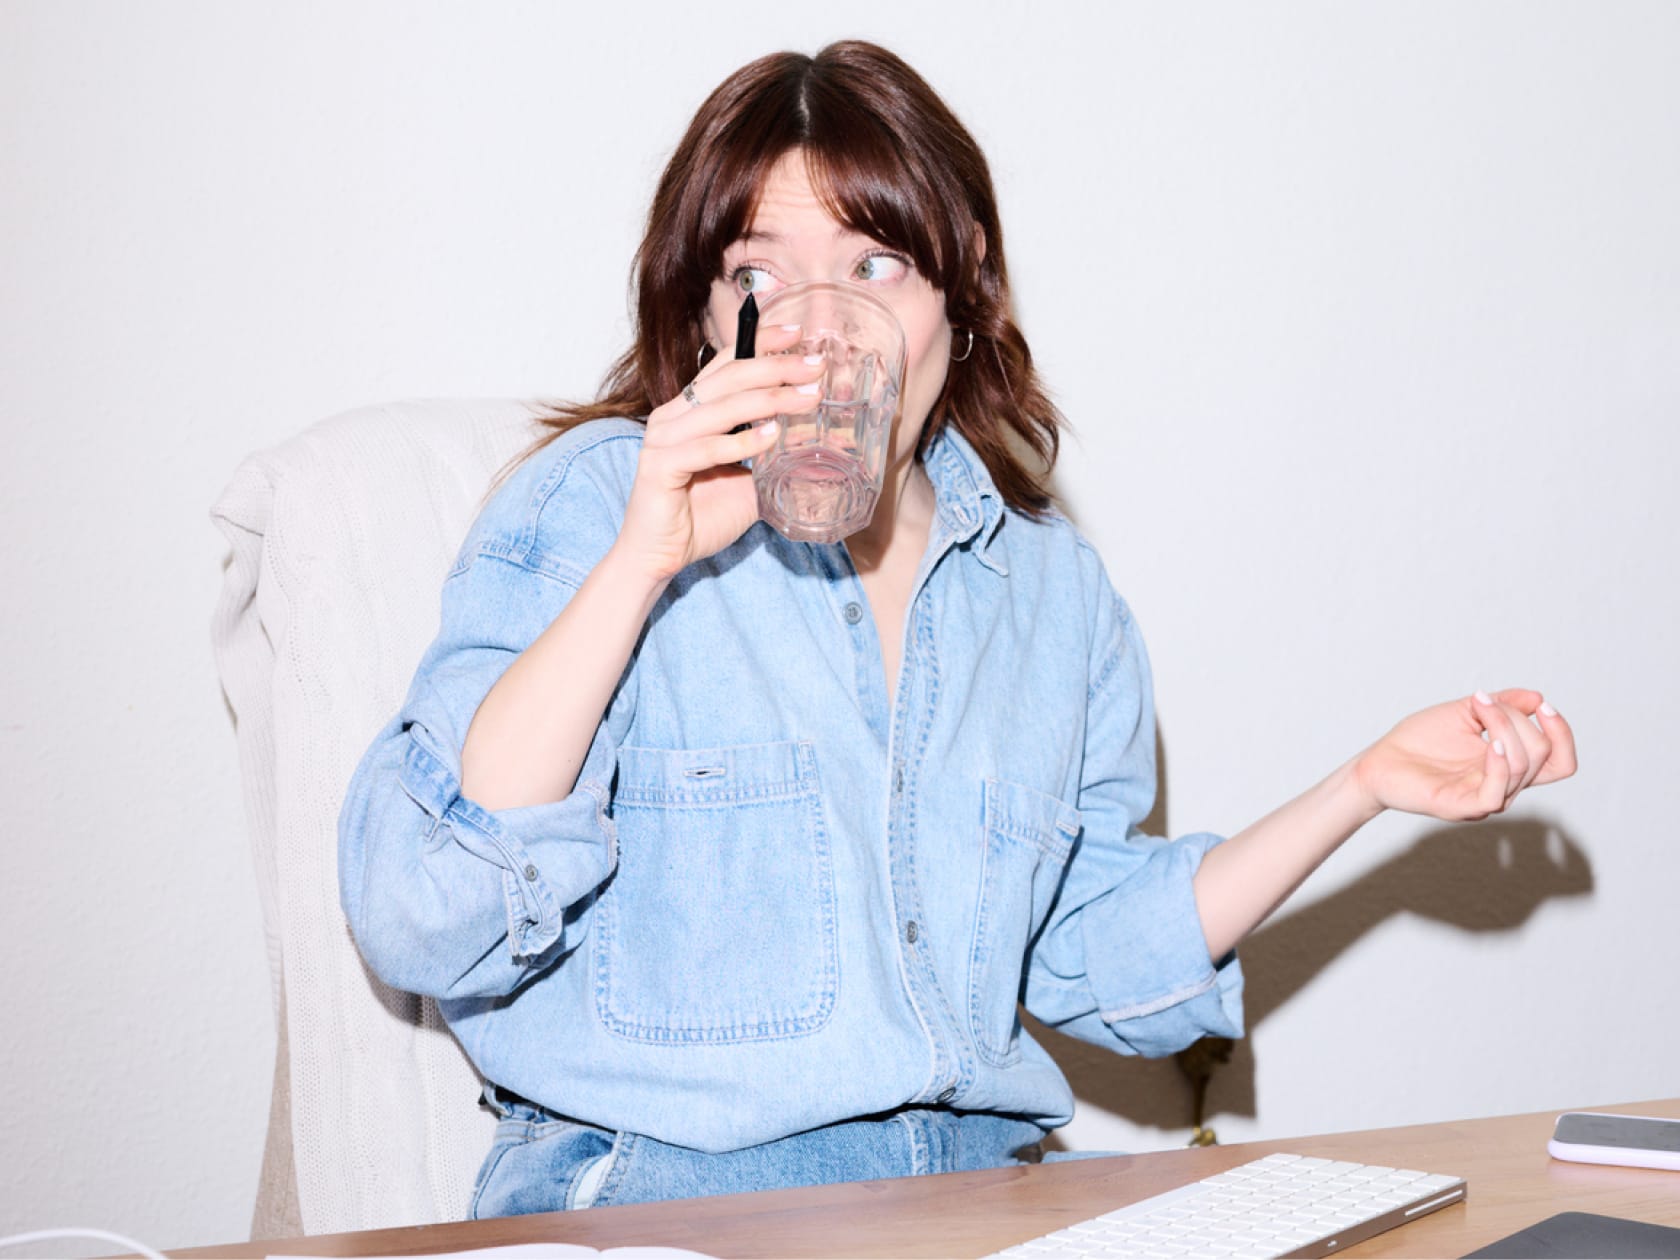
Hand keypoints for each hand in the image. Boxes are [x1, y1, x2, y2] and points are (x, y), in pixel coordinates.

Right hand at [615, 324, 823, 582]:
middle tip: (816, 365)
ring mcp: (663, 439)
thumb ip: (769, 460)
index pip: (727, 365)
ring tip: (808, 398)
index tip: (799, 334)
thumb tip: (813, 447)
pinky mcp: (659, 467)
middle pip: (729, 378)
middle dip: (776, 367)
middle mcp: (673, 416)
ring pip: (722, 408)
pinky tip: (773, 435)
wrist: (659, 558)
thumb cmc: (699, 518)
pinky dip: (742, 442)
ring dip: (769, 399)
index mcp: (690, 410)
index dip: (761, 344)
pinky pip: (706, 448)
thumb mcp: (747, 482)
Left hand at [1353, 689, 1577, 821]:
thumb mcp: (1464, 712)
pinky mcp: (1462, 806)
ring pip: (1521, 766)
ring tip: (1478, 710)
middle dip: (1517, 719)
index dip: (1562, 734)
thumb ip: (1501, 705)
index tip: (1543, 707)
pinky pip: (1496, 792)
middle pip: (1541, 754)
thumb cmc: (1419, 740)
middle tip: (1482, 702)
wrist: (1379, 760)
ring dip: (1503, 728)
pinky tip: (1487, 743)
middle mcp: (1503, 785)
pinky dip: (1499, 764)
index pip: (1559, 761)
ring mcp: (1484, 797)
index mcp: (1508, 765)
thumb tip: (1537, 698)